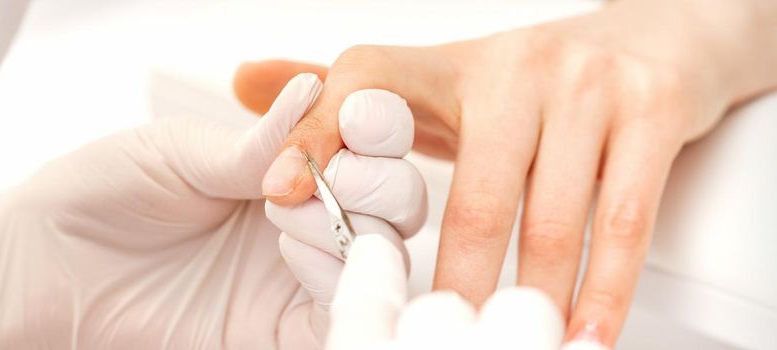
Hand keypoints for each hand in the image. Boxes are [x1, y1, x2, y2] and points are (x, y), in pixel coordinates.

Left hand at [0, 74, 427, 348]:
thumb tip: (313, 91)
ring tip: (286, 218)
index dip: (377, 126)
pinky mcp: (281, 332)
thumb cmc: (95, 196)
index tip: (356, 118)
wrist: (37, 274)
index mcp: (283, 162)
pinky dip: (345, 291)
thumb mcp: (174, 153)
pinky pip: (340, 317)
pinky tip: (299, 260)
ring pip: (382, 259)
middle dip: (379, 181)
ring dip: (358, 232)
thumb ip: (252, 142)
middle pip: (394, 200)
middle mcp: (302, 218)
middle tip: (330, 175)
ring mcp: (297, 278)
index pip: (364, 141)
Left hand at [236, 0, 776, 345]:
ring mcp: (585, 87)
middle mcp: (515, 70)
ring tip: (507, 347)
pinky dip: (604, 287)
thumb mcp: (439, 79)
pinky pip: (621, 216)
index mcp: (449, 66)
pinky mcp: (649, 109)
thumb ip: (348, 95)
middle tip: (429, 341)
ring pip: (548, 218)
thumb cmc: (539, 80)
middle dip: (453, 284)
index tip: (283, 194)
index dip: (317, 132)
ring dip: (528, 300)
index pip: (365, 83)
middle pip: (473, 196)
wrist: (662, 34)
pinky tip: (584, 330)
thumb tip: (245, 83)